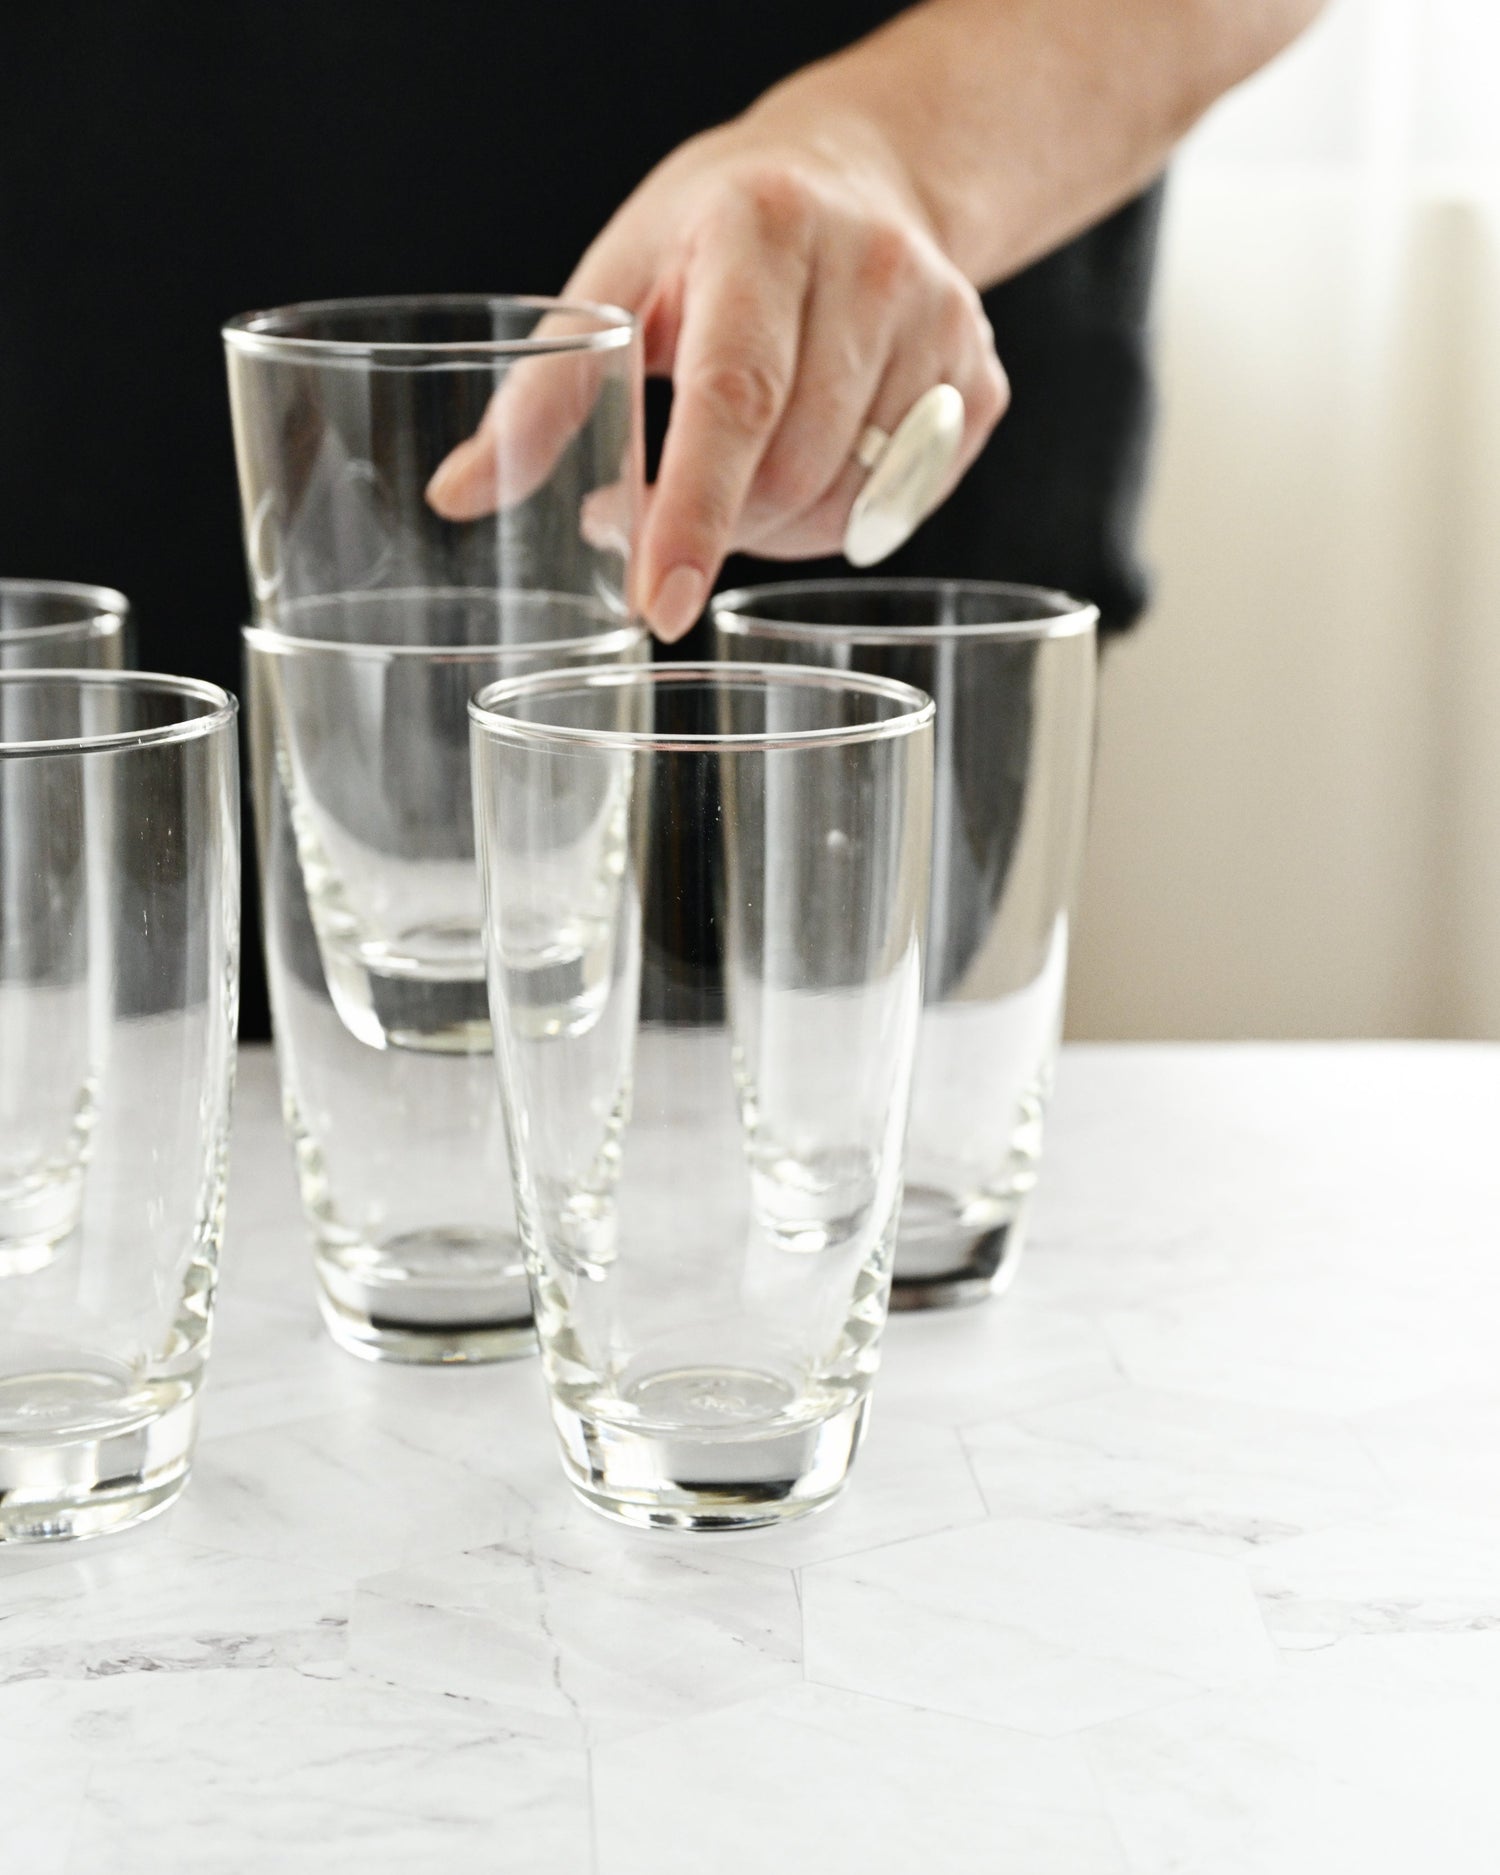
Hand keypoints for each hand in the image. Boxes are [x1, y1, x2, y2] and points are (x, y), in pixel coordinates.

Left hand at [426, 100, 1008, 639]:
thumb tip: (459, 497)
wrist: (863, 172)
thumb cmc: (718, 230)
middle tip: (658, 517)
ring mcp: (942, 328)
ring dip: (771, 531)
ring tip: (732, 479)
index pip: (734, 399)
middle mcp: (869, 269)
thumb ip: (545, 394)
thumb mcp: (618, 277)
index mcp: (761, 229)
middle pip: (791, 471)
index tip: (657, 603)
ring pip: (847, 503)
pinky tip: (805, 466)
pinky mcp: (979, 381)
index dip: (692, 511)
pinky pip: (898, 505)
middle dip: (716, 527)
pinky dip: (837, 520)